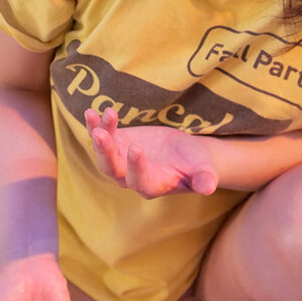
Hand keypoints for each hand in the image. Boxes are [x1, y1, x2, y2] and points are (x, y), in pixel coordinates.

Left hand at [85, 108, 217, 198]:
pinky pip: (102, 136)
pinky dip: (96, 125)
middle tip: (101, 136)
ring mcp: (122, 160)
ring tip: (95, 115)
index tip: (136, 148)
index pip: (139, 180)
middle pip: (112, 170)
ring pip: (103, 154)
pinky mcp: (118, 144)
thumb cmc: (196, 164)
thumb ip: (205, 179)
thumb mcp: (204, 169)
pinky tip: (93, 112)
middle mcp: (132, 178)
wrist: (185, 154)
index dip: (136, 166)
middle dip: (106, 153)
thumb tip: (209, 188)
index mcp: (153, 186)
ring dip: (98, 135)